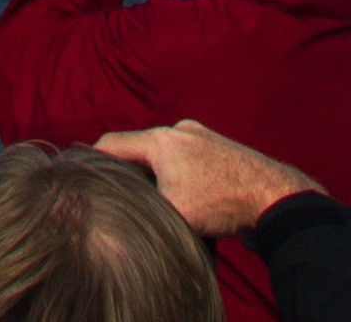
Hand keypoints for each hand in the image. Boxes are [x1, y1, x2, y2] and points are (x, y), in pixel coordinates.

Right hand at [96, 125, 316, 233]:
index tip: (81, 172)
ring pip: (163, 154)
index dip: (92, 158)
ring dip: (155, 174)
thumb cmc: (219, 200)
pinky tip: (183, 195)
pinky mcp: (217, 146)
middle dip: (128, 170)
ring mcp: (200, 135)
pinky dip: (176, 174)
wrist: (269, 193)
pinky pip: (185, 158)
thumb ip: (143, 210)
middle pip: (138, 148)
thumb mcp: (174, 212)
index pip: (113, 143)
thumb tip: (121, 221)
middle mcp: (178, 129)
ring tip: (153, 198)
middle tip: (118, 193)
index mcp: (161, 139)